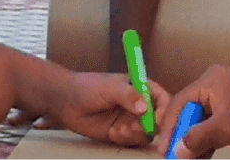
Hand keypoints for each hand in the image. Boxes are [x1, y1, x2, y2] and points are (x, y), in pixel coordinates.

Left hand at [43, 72, 170, 146]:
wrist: (65, 101)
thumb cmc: (87, 87)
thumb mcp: (109, 87)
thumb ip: (128, 95)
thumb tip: (145, 107)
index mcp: (141, 87)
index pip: (162, 99)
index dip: (164, 110)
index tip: (156, 119)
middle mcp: (138, 104)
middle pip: (157, 119)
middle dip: (149, 126)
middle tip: (135, 126)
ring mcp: (130, 119)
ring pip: (146, 133)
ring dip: (136, 134)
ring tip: (121, 130)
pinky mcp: (120, 132)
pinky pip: (132, 141)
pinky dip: (126, 140)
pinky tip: (113, 133)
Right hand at [156, 65, 229, 158]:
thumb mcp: (229, 127)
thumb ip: (199, 137)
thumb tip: (177, 151)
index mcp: (211, 82)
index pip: (179, 104)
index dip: (169, 128)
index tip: (163, 152)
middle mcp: (215, 91)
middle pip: (188, 116)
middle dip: (180, 138)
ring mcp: (227, 106)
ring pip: (200, 127)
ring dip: (193, 146)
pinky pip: (213, 134)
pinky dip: (206, 147)